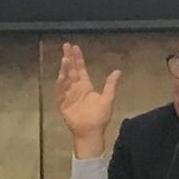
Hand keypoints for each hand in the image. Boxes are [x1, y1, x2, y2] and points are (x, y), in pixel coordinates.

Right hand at [55, 42, 119, 158]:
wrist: (91, 132)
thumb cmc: (99, 117)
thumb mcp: (108, 99)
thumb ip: (111, 85)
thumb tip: (117, 71)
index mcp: (86, 87)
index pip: (81, 69)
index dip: (78, 58)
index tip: (75, 47)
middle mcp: (76, 89)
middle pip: (71, 70)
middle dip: (69, 58)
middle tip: (66, 45)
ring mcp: (69, 95)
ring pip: (66, 79)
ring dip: (65, 68)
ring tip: (65, 58)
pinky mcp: (63, 104)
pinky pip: (61, 91)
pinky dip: (61, 83)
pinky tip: (62, 74)